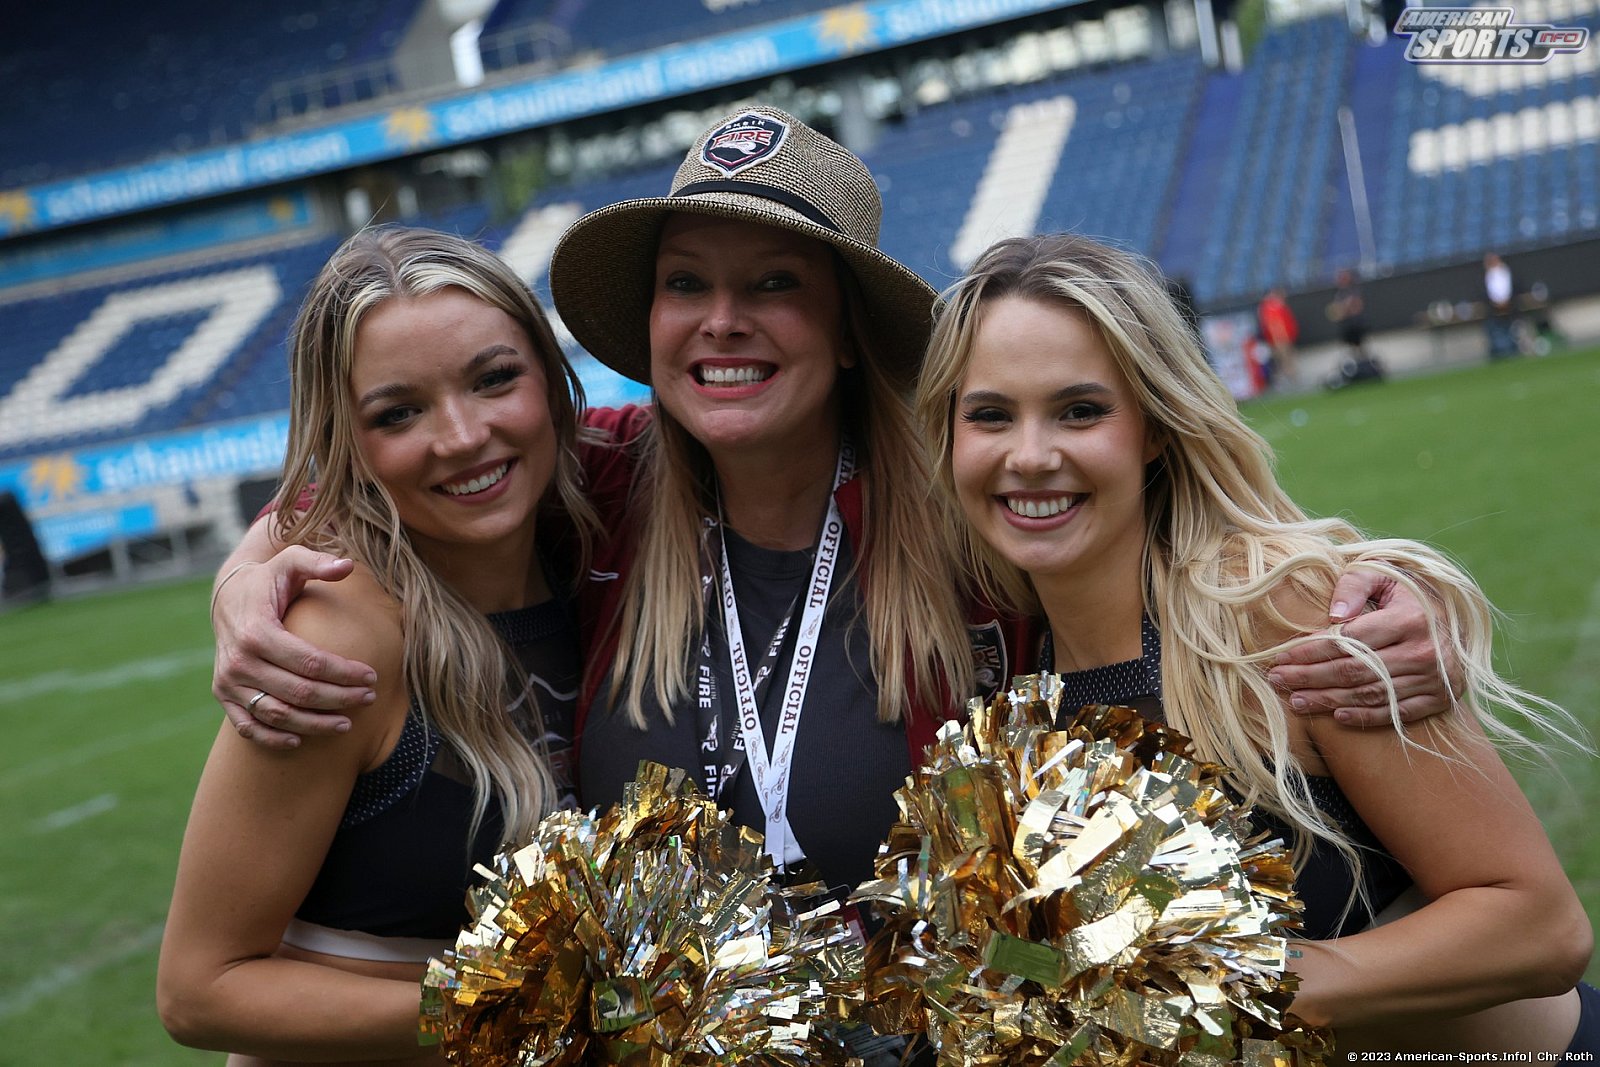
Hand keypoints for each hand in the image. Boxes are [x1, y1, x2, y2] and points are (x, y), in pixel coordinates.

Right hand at [213, 547, 376, 747]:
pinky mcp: (223, 695)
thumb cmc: (268, 580)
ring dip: (313, 724)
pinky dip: (271, 738)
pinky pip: (247, 726)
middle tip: (369, 698)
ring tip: (347, 723)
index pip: (311, 662)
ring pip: (276, 714)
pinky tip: (299, 742)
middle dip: (339, 699)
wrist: (227, 598)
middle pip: (298, 692)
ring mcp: (228, 681)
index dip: (344, 673)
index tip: (372, 676)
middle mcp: (238, 660)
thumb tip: (347, 565)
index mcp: (257, 631)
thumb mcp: (290, 561)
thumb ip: (318, 561)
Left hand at [1267, 567, 1463, 725]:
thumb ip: (1354, 584)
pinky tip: (1336, 715)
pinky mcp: (1440, 699)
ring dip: (1328, 700)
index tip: (1280, 656)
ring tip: (1296, 700)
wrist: (1453, 619)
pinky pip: (1396, 713)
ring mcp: (1435, 679)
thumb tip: (1333, 614)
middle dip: (1310, 677)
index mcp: (1410, 619)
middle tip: (1278, 679)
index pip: (1349, 640)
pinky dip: (1366, 717)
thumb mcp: (1382, 575)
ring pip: (1370, 694)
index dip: (1311, 651)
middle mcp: (1424, 652)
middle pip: (1354, 671)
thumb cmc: (1406, 594)